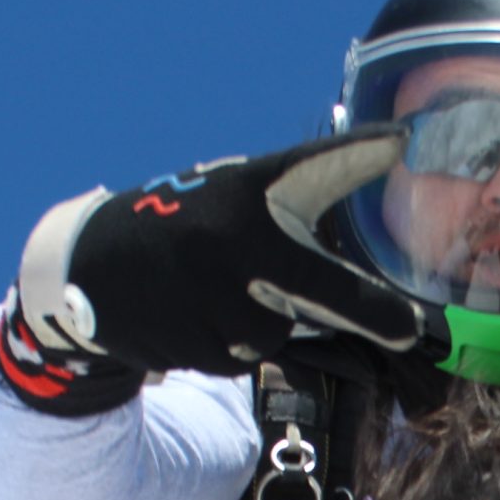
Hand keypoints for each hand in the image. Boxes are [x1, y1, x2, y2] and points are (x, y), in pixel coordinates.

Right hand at [14, 130, 422, 376]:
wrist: (87, 266)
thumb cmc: (184, 228)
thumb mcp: (232, 201)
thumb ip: (291, 215)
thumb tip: (363, 217)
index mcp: (248, 188)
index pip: (310, 166)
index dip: (355, 153)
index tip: (399, 142)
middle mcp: (233, 234)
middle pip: (322, 287)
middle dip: (373, 313)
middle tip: (413, 332)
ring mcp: (211, 289)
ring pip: (271, 332)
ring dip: (255, 323)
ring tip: (208, 292)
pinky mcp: (190, 336)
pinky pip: (235, 356)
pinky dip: (221, 343)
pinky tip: (187, 315)